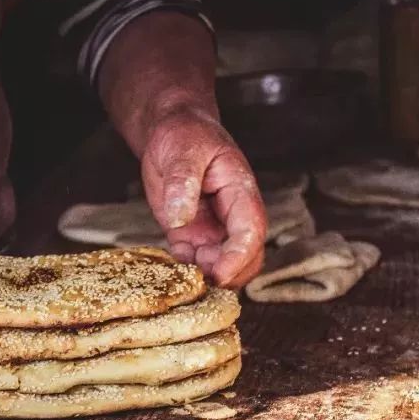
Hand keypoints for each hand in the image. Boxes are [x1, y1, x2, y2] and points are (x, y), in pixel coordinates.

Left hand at [140, 106, 266, 287]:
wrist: (172, 133)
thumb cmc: (185, 134)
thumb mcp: (184, 150)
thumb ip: (182, 181)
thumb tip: (180, 216)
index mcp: (240, 193)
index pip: (250, 232)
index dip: (238, 258)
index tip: (219, 274)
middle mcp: (232, 216)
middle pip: (246, 258)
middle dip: (228, 277)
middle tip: (199, 287)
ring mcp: (213, 229)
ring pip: (223, 266)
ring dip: (207, 279)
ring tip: (181, 282)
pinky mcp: (191, 236)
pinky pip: (194, 263)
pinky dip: (185, 273)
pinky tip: (168, 272)